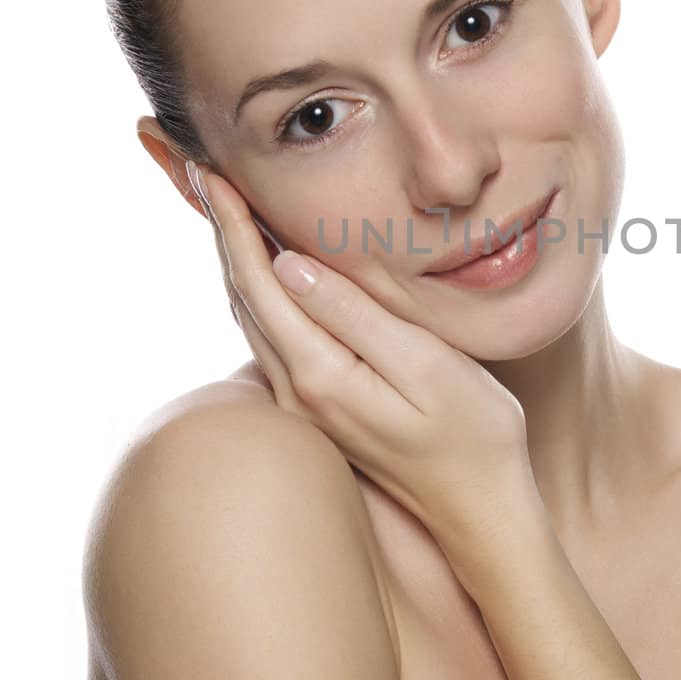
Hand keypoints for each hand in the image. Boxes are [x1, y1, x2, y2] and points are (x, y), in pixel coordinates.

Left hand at [184, 159, 540, 562]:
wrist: (480, 509)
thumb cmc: (472, 434)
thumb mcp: (425, 366)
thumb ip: (356, 317)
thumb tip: (291, 265)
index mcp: (319, 375)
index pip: (260, 283)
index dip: (231, 224)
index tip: (209, 169)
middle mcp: (298, 393)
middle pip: (243, 297)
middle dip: (220, 233)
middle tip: (199, 170)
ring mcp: (305, 406)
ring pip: (253, 318)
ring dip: (235, 261)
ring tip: (220, 208)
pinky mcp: (321, 409)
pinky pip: (273, 335)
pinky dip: (258, 291)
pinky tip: (267, 270)